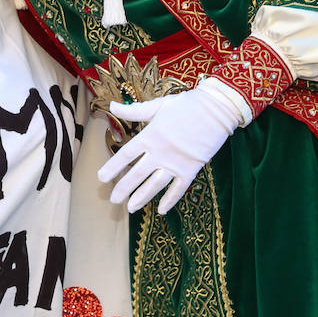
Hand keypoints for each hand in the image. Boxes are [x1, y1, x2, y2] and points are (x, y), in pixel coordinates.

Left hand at [96, 78, 245, 213]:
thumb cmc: (186, 105)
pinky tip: (162, 211)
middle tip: (113, 199)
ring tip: (131, 208)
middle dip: (123, 188)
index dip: (113, 167)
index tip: (101, 178)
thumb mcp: (158, 105)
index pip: (126, 155)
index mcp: (149, 136)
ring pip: (154, 185)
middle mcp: (159, 153)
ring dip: (142, 197)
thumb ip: (134, 111)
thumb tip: (111, 106)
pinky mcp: (191, 169)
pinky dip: (170, 200)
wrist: (216, 110)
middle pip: (137, 174)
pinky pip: (178, 189)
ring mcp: (175, 163)